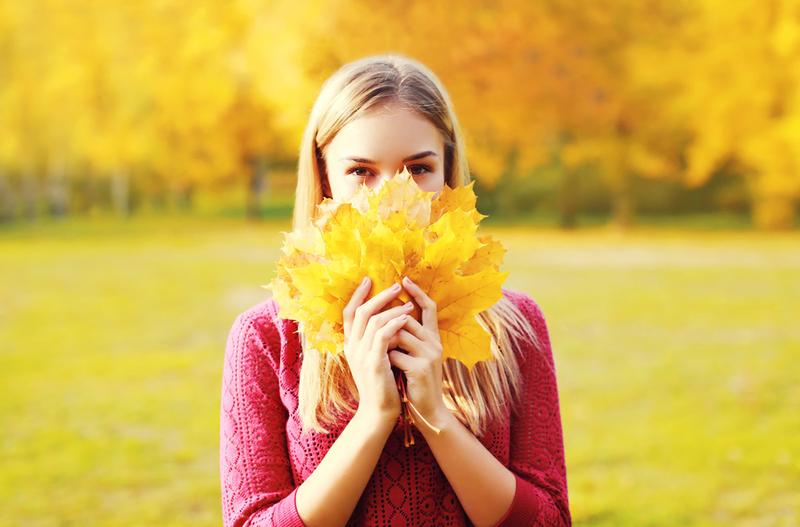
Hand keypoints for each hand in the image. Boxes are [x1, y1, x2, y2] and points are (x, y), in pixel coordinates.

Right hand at [342, 277, 414, 422]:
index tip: (369, 280)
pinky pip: (383, 336)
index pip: (349, 313)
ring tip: (409, 304)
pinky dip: (394, 323)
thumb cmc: (382, 384)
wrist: (379, 411)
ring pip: (373, 321)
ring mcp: (361, 355)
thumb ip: (376, 340)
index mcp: (351, 345)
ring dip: (392, 309)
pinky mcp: (374, 363)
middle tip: (396, 286)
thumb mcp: (375, 358)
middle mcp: (352, 347)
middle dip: (379, 296)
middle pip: (361, 312)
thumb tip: (387, 318)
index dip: (358, 295)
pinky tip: (407, 318)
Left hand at [386, 276, 450, 431]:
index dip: (417, 292)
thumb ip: (407, 337)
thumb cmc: (415, 381)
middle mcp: (434, 343)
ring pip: (397, 335)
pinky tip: (389, 371)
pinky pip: (394, 354)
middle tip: (378, 339)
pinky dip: (386, 361)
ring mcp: (429, 355)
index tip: (404, 279)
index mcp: (433, 338)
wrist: (427, 410)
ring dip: (384, 345)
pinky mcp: (420, 368)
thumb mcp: (414, 355)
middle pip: (405, 319)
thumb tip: (389, 316)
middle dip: (387, 326)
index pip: (428, 307)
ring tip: (383, 358)